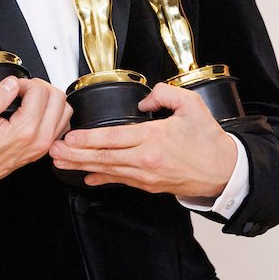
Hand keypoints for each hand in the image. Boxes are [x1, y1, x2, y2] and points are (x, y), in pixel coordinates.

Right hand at [0, 77, 71, 193]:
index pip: (39, 92)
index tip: (11, 87)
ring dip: (49, 98)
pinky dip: (54, 112)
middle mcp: (39, 139)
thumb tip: (12, 82)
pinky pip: (62, 124)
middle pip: (58, 98)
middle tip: (21, 90)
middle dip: (39, 87)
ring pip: (65, 110)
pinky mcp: (43, 148)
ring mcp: (44, 145)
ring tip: (29, 98)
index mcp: (24, 131)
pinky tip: (37, 111)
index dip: (24, 82)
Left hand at [49, 82, 236, 196]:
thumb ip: (164, 94)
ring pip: (108, 170)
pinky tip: (86, 177)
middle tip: (53, 151)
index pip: (113, 138)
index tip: (70, 138)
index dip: (89, 139)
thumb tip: (143, 101)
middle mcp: (146, 160)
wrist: (224, 171)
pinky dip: (101, 178)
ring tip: (61, 162)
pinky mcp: (148, 185)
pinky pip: (120, 180)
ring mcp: (146, 176)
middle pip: (104, 157)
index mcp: (154, 138)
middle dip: (75, 154)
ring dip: (82, 166)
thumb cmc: (208, 139)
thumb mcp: (190, 105)